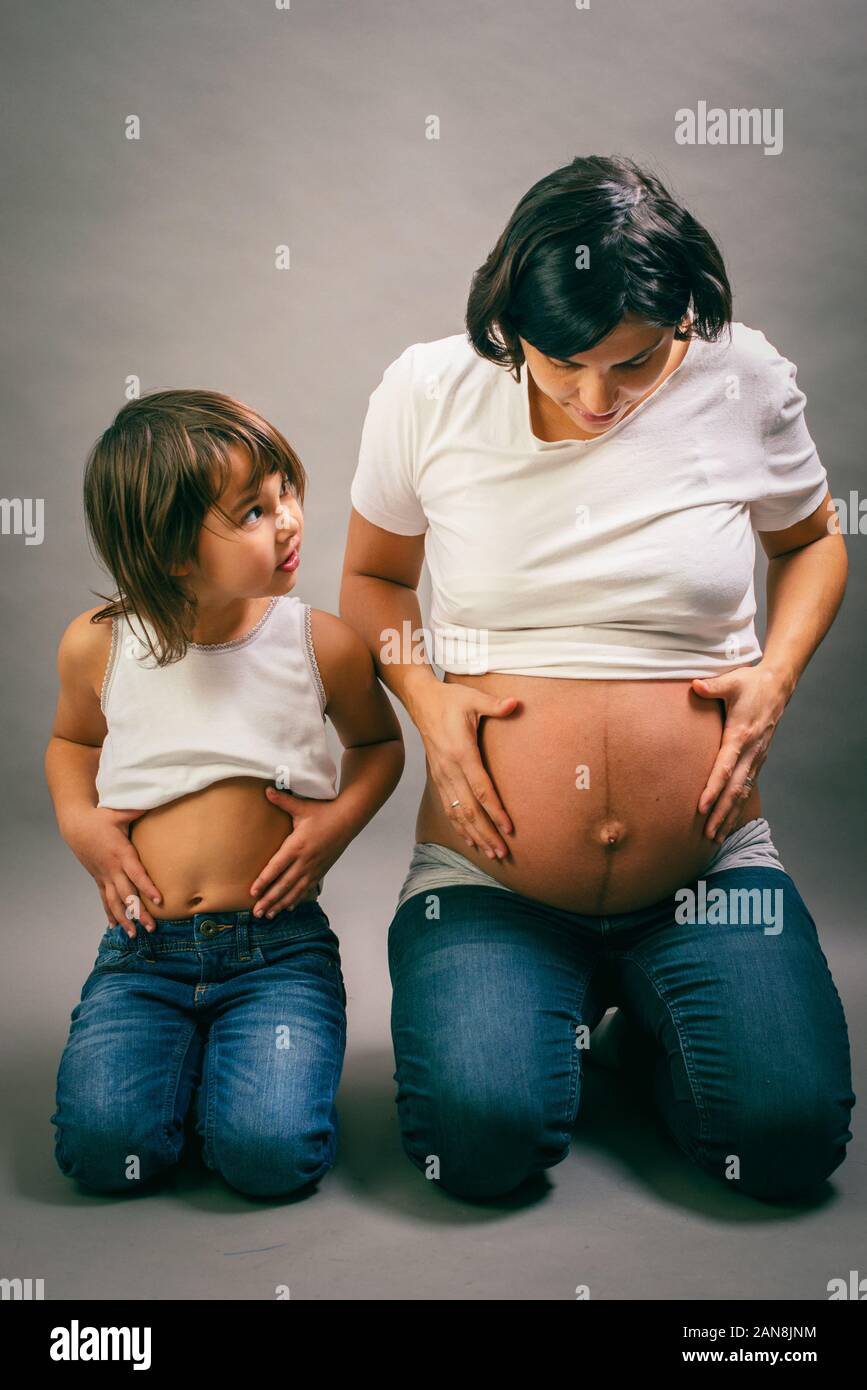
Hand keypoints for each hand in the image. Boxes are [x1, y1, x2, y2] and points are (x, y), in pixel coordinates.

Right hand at [62, 805, 161, 935]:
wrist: (75, 825)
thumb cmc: (100, 817)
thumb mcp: (119, 811)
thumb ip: (138, 808)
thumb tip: (158, 797)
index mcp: (120, 852)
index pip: (136, 873)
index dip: (147, 886)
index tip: (159, 900)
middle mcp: (111, 868)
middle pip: (127, 894)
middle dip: (139, 912)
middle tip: (152, 928)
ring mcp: (103, 875)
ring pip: (114, 902)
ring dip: (125, 919)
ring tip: (136, 935)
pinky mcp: (98, 878)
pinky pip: (105, 899)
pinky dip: (110, 914)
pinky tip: (115, 928)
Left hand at [249, 789, 351, 916]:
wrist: (349, 818)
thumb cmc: (325, 812)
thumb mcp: (302, 806)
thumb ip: (283, 801)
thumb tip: (266, 790)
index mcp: (297, 845)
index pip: (276, 867)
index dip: (264, 881)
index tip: (252, 892)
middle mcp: (305, 860)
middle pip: (284, 885)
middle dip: (269, 900)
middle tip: (256, 913)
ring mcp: (314, 867)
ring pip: (295, 891)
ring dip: (281, 904)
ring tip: (269, 914)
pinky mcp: (321, 870)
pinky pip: (307, 888)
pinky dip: (296, 899)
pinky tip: (288, 907)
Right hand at [412, 681, 518, 859]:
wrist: (421, 701)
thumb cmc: (450, 699)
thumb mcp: (474, 698)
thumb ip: (495, 704)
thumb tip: (515, 703)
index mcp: (461, 753)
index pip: (481, 789)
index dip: (495, 811)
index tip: (509, 828)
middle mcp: (449, 770)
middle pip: (469, 810)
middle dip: (487, 833)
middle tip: (503, 853)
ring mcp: (441, 776)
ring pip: (457, 814)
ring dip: (475, 835)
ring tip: (491, 854)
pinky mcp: (437, 778)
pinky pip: (448, 809)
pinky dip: (460, 828)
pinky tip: (472, 841)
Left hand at [691, 663, 786, 841]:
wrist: (778, 685)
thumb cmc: (751, 683)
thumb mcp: (732, 681)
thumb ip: (712, 686)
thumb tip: (695, 685)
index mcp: (741, 735)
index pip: (724, 768)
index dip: (713, 789)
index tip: (701, 807)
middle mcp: (751, 751)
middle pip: (734, 789)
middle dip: (721, 813)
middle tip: (707, 835)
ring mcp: (757, 757)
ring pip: (742, 792)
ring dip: (730, 815)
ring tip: (717, 837)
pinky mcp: (758, 759)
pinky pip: (747, 787)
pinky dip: (738, 806)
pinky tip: (729, 820)